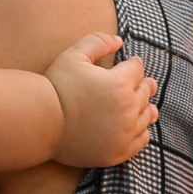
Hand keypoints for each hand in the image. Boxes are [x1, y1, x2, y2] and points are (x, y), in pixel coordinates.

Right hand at [45, 32, 157, 167]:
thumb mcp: (74, 55)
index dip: (134, 64)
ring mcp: (124, 133)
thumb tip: (119, 40)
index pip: (137, 69)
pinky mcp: (118, 152)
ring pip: (146, 117)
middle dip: (145, 85)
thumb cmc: (56, 87)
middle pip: (145, 93)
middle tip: (148, 83)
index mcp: (120, 84)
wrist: (41, 123)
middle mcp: (127, 109)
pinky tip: (139, 128)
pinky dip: (143, 132)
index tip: (133, 63)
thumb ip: (97, 41)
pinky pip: (141, 140)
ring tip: (150, 107)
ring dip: (148, 108)